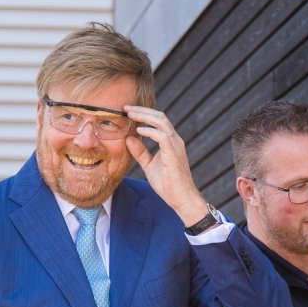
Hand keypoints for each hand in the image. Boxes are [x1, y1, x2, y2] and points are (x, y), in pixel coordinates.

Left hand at [124, 106, 209, 224]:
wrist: (181, 199)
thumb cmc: (168, 184)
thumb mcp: (149, 165)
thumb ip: (140, 152)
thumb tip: (129, 138)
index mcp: (170, 142)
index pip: (157, 121)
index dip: (143, 114)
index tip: (127, 111)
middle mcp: (175, 140)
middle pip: (160, 117)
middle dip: (142, 110)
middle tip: (126, 107)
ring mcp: (176, 146)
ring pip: (162, 122)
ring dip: (145, 116)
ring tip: (130, 114)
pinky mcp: (174, 154)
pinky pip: (162, 137)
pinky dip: (150, 131)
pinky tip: (138, 130)